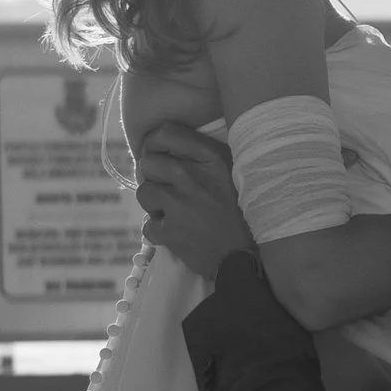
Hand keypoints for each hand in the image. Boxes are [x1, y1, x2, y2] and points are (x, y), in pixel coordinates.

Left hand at [135, 124, 255, 276]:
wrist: (247, 256)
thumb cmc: (243, 211)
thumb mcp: (233, 172)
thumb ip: (205, 155)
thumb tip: (169, 147)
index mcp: (211, 157)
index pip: (165, 133)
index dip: (154, 144)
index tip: (157, 154)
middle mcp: (191, 176)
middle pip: (148, 163)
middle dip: (153, 176)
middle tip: (166, 188)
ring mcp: (179, 204)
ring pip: (144, 192)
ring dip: (154, 204)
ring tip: (171, 212)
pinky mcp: (171, 231)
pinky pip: (148, 225)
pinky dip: (158, 231)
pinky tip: (174, 232)